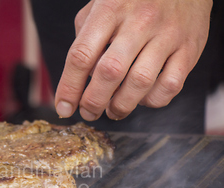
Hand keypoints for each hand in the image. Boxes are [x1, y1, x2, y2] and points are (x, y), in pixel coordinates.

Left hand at [54, 0, 212, 120]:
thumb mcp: (101, 4)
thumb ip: (85, 36)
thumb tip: (77, 78)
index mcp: (110, 9)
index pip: (81, 55)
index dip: (69, 87)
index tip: (63, 107)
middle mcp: (139, 21)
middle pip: (110, 72)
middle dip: (93, 101)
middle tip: (88, 112)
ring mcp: (167, 34)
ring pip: (140, 82)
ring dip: (121, 106)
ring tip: (113, 111)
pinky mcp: (189, 48)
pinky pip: (170, 85)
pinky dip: (152, 101)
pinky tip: (142, 98)